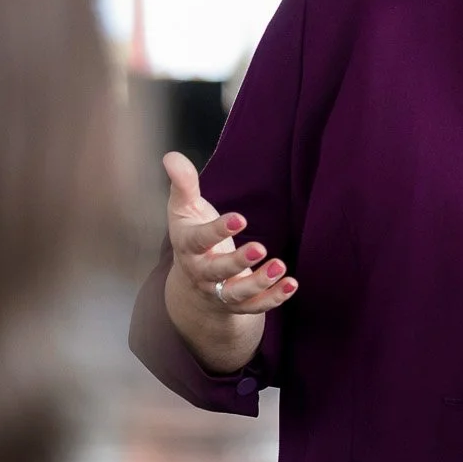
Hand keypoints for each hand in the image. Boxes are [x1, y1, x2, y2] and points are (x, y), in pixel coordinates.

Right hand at [163, 153, 294, 371]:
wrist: (192, 282)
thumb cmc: (192, 235)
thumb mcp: (184, 209)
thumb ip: (183, 184)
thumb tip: (171, 156)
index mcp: (188, 247)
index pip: (200, 241)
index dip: (218, 230)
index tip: (240, 218)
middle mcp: (202, 273)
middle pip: (218, 271)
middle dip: (238, 262)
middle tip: (261, 248)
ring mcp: (220, 291)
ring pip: (237, 293)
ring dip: (259, 283)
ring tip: (279, 267)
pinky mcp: (238, 304)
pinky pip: (255, 306)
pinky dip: (273, 298)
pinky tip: (291, 283)